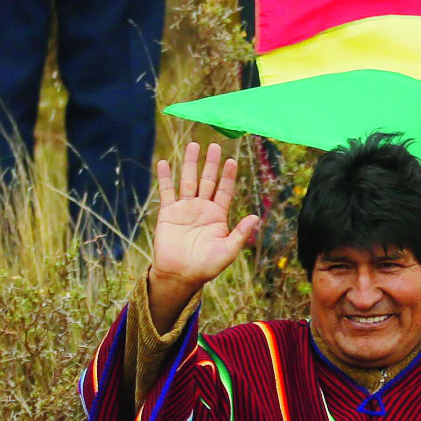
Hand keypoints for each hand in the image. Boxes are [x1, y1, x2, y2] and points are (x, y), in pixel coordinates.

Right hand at [148, 141, 259, 331]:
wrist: (181, 275)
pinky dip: (165, 177)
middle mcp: (202, 208)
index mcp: (218, 215)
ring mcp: (185, 208)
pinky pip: (167, 192)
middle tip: (214, 145)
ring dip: (190, 163)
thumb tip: (255, 217)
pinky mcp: (168, 213)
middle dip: (211, 163)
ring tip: (193, 145)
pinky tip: (165, 162)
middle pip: (207, 180)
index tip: (232, 161)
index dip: (228, 176)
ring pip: (188, 180)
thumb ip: (240, 233)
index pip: (224, 190)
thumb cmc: (206, 266)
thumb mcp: (228, 251)